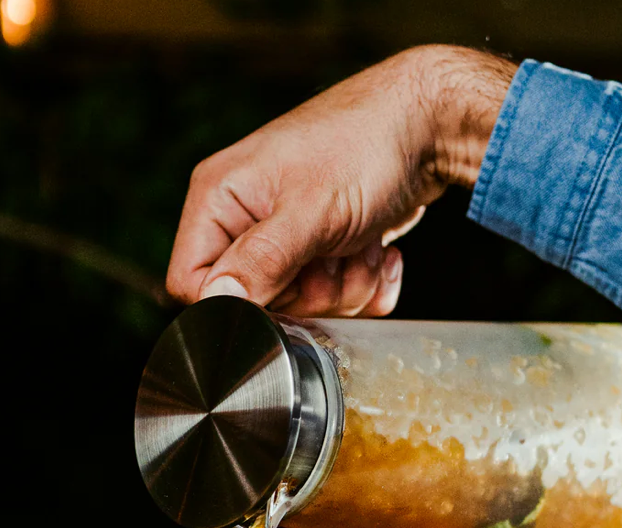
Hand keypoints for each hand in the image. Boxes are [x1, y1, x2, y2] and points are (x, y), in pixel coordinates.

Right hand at [166, 45, 514, 316]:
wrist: (429, 126)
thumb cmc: (365, 144)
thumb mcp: (310, 210)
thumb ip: (262, 261)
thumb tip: (218, 301)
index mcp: (220, 198)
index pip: (193, 283)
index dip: (239, 302)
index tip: (283, 287)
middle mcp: (246, 217)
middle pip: (258, 303)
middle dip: (310, 294)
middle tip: (335, 256)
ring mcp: (288, 235)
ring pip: (303, 307)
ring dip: (345, 288)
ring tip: (362, 244)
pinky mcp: (325, 249)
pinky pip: (338, 301)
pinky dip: (366, 285)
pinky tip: (378, 250)